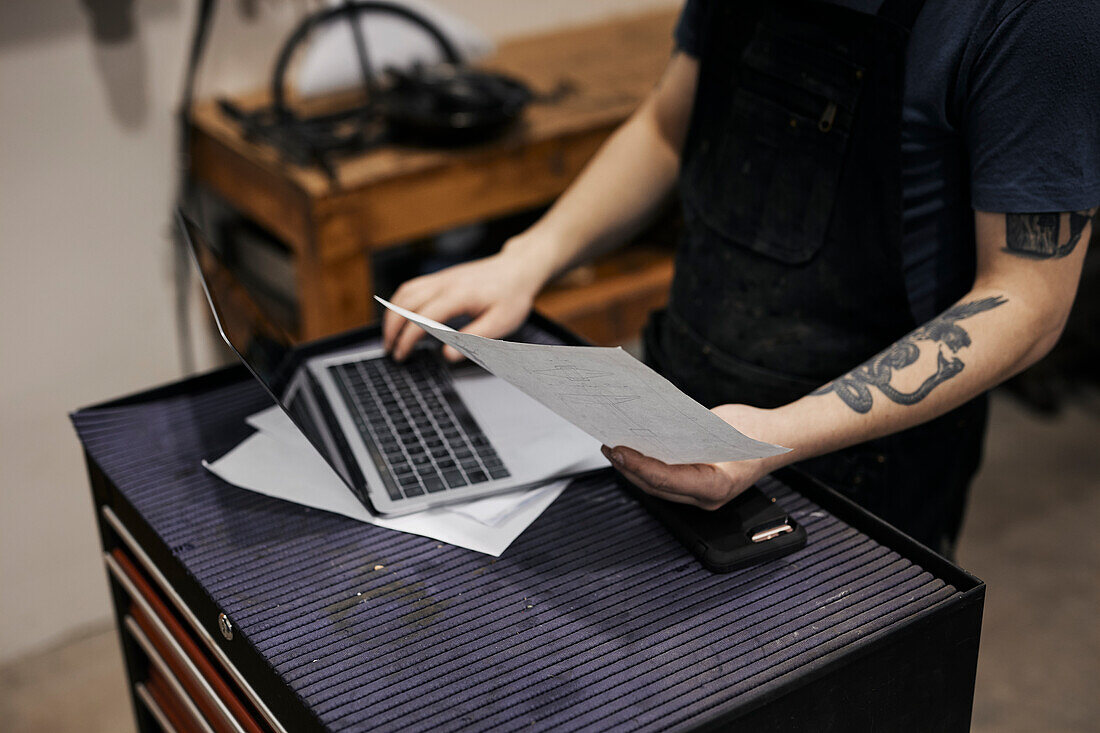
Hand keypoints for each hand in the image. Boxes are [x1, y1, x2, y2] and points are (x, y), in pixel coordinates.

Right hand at [382, 245, 546, 361]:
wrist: (518, 269)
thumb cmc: (513, 296)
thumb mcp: (501, 323)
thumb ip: (473, 340)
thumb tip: (447, 355)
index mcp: (458, 295)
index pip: (422, 318)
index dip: (407, 338)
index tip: (401, 355)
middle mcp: (445, 283)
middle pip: (405, 303)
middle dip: (391, 328)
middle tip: (389, 350)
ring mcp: (441, 277)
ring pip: (404, 292)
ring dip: (391, 314)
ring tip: (390, 336)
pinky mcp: (441, 276)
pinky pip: (411, 286)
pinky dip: (399, 302)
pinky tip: (399, 316)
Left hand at [601, 404, 793, 509]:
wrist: (775, 441)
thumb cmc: (755, 434)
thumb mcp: (724, 427)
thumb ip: (690, 432)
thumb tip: (651, 424)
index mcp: (716, 485)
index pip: (666, 480)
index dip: (638, 466)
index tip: (618, 450)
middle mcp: (706, 496)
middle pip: (655, 486)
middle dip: (628, 468)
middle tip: (608, 446)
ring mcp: (700, 494)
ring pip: (656, 486)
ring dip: (632, 469)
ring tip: (613, 447)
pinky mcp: (694, 485)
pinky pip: (664, 479)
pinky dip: (646, 466)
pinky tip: (633, 449)